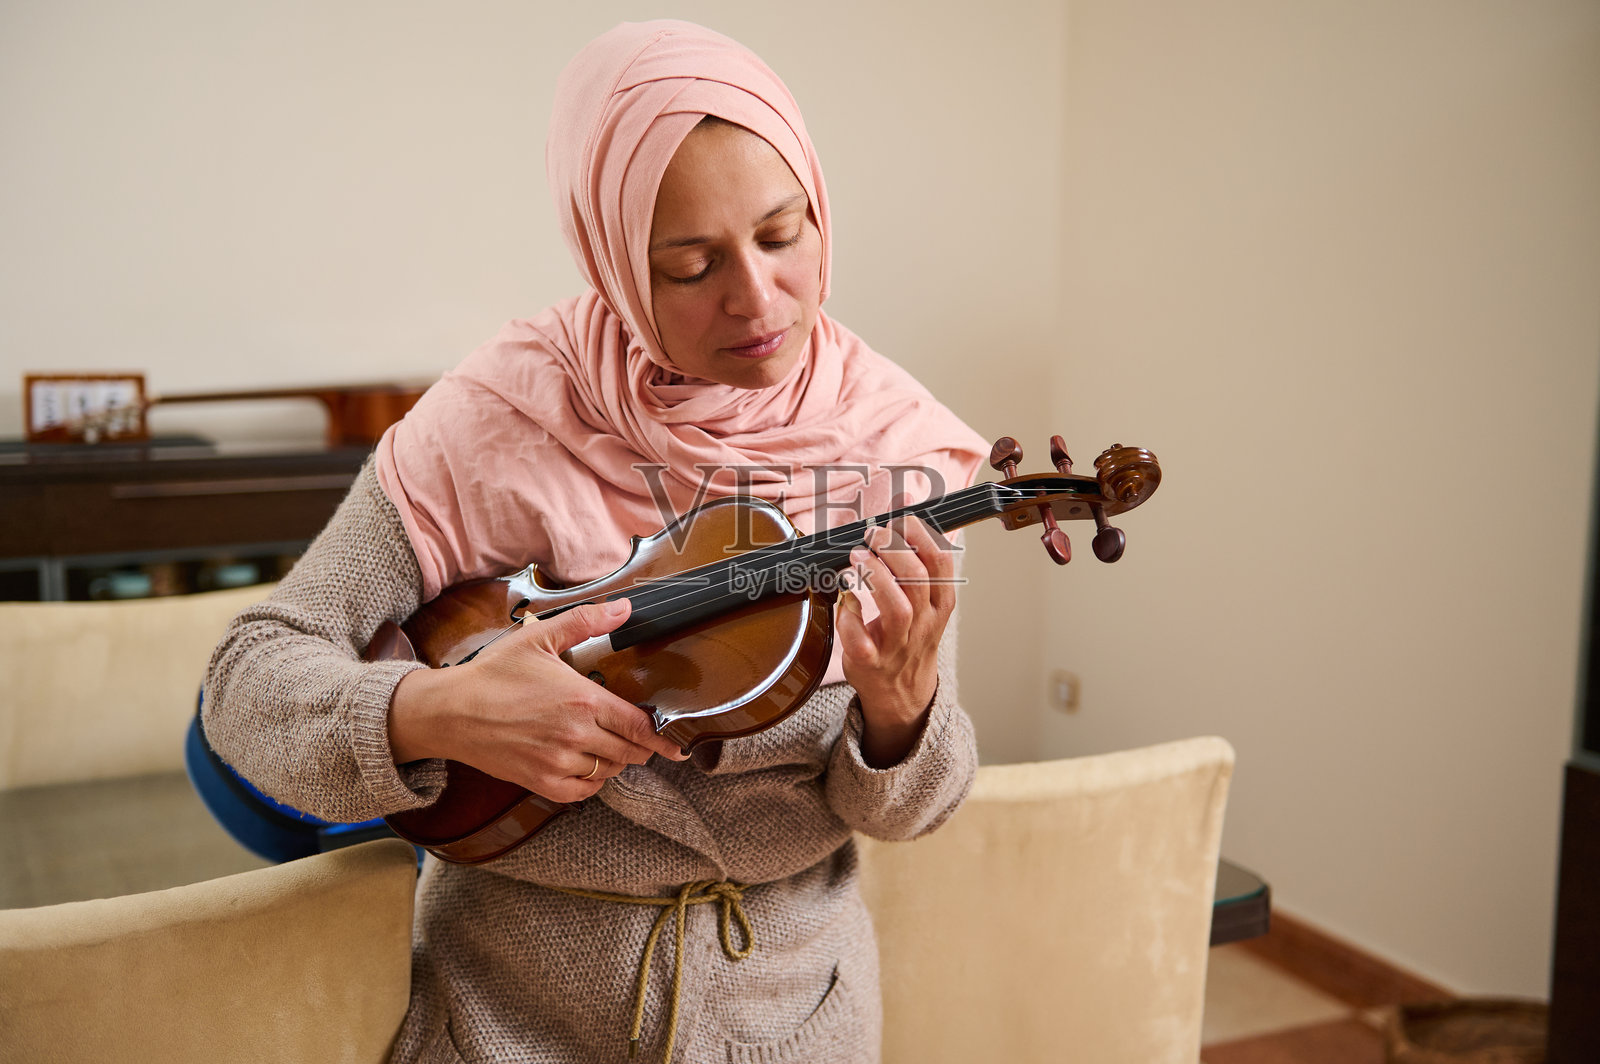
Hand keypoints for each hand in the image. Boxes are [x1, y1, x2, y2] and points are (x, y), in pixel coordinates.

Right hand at [388, 598, 687, 802]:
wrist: (449, 711)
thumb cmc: (493, 674)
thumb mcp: (540, 638)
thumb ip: (586, 622)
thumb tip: (624, 608)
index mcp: (583, 700)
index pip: (638, 725)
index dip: (660, 736)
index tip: (674, 743)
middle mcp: (576, 735)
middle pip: (629, 752)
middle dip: (640, 747)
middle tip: (642, 741)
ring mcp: (558, 761)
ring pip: (608, 771)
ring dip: (615, 761)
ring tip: (610, 747)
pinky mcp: (540, 781)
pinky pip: (583, 791)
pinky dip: (592, 782)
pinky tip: (588, 766)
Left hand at [837, 495, 956, 766]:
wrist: (902, 692)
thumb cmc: (908, 636)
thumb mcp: (924, 600)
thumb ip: (914, 560)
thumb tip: (901, 509)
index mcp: (940, 604)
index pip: (941, 563)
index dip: (921, 535)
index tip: (901, 519)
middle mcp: (923, 624)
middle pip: (917, 580)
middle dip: (895, 550)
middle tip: (874, 533)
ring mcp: (897, 645)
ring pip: (897, 609)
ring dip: (876, 577)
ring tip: (858, 556)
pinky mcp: (869, 662)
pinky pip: (860, 639)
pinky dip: (849, 616)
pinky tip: (844, 599)